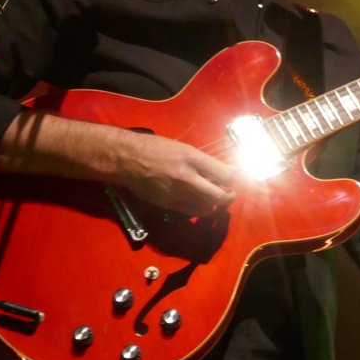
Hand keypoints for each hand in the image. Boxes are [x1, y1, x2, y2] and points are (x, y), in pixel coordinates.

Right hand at [112, 131, 238, 217]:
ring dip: (216, 204)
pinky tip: (201, 203)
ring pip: (207, 207)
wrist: (127, 159)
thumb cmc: (154, 148)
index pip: (225, 175)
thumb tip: (220, 172)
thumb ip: (202, 161)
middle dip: (228, 196)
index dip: (233, 178)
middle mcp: (187, 177)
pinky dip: (201, 209)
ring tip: (217, 198)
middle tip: (229, 192)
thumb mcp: (182, 148)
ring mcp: (177, 193)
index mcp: (192, 158)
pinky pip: (191, 211)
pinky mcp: (168, 204)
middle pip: (219, 196)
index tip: (231, 176)